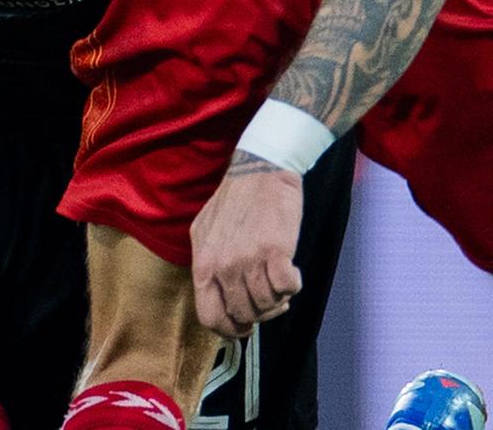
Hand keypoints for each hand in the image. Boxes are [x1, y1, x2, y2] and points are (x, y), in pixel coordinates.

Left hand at [190, 156, 303, 337]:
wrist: (258, 169)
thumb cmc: (235, 200)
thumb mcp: (206, 232)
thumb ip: (209, 266)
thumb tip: (219, 300)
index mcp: (203, 263)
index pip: (210, 317)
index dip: (230, 329)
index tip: (244, 325)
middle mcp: (223, 265)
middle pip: (244, 315)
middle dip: (260, 313)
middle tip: (270, 298)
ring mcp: (248, 259)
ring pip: (268, 305)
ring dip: (278, 298)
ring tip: (279, 279)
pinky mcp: (275, 251)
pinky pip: (288, 288)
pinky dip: (294, 285)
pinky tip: (291, 270)